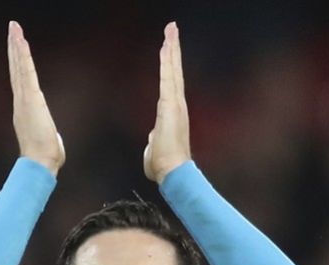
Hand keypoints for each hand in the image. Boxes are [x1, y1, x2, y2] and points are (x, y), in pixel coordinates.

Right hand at [8, 21, 63, 176]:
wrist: (40, 163)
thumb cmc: (45, 158)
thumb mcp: (48, 140)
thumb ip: (48, 136)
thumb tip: (54, 143)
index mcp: (25, 109)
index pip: (21, 81)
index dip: (18, 63)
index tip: (17, 48)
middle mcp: (21, 100)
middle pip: (17, 69)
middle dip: (14, 48)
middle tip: (12, 28)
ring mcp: (24, 98)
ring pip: (20, 66)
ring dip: (17, 45)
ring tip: (14, 27)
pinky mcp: (30, 97)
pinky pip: (26, 72)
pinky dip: (23, 56)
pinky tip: (21, 41)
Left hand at [144, 22, 190, 183]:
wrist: (172, 172)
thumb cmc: (163, 165)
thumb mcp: (153, 149)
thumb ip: (153, 140)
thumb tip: (152, 138)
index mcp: (171, 113)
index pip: (169, 83)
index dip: (169, 65)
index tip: (168, 48)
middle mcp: (176, 104)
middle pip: (173, 71)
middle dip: (172, 49)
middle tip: (172, 28)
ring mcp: (175, 102)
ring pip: (172, 70)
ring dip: (171, 49)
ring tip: (171, 29)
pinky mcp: (171, 104)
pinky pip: (168, 77)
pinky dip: (168, 61)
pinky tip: (167, 45)